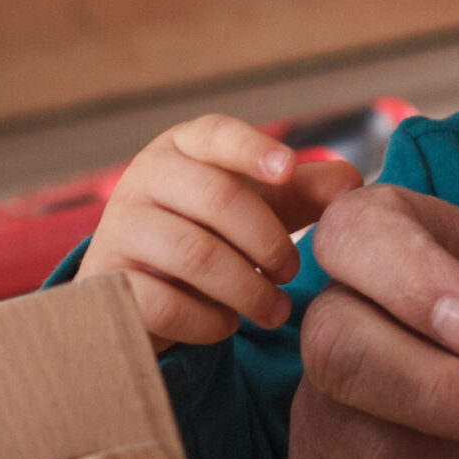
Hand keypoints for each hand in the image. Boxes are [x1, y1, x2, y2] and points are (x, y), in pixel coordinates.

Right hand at [78, 114, 362, 348]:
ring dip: (248, 288)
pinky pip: (165, 304)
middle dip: (269, 240)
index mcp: (183, 148)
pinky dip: (208, 320)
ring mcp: (118, 229)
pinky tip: (227, 324)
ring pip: (194, 254)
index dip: (253, 148)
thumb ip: (303, 191)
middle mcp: (143, 178)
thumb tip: (351, 182)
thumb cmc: (212, 232)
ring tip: (274, 310)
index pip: (216, 133)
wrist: (141, 289)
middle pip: (217, 197)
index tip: (288, 169)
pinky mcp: (107, 284)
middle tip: (292, 272)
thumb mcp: (260, 206)